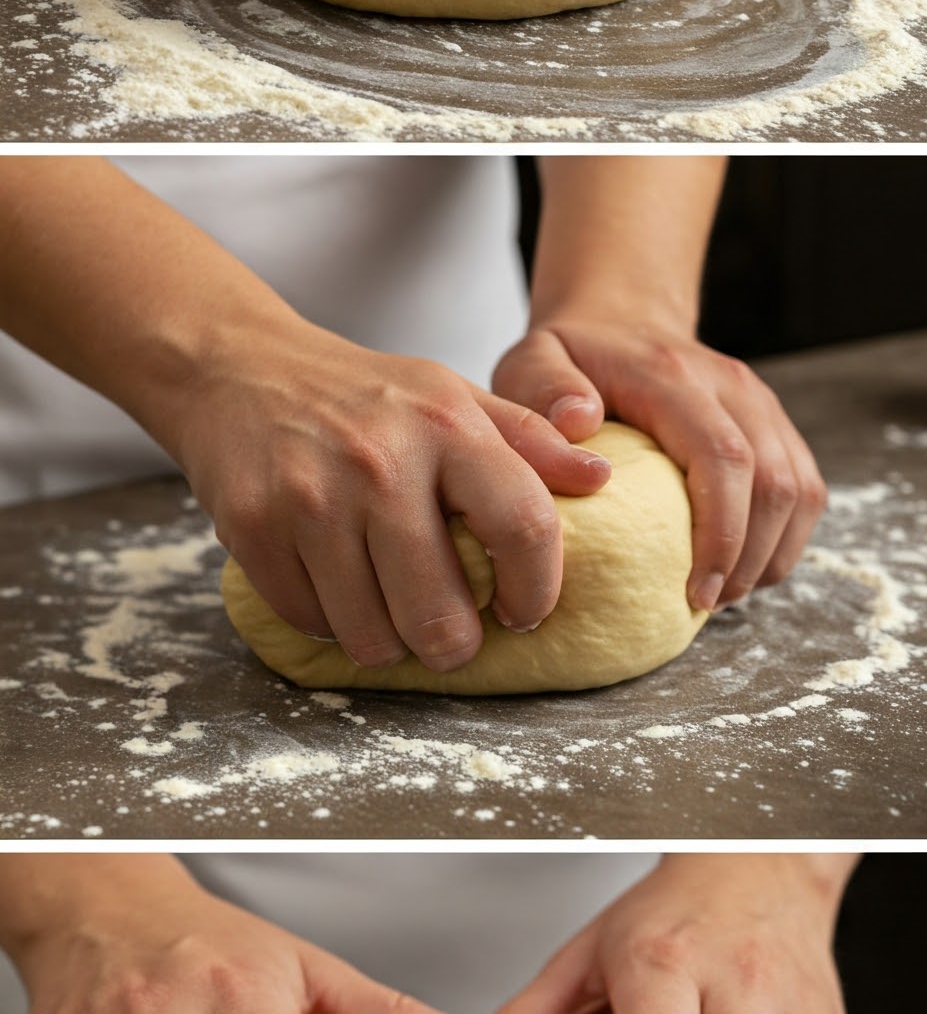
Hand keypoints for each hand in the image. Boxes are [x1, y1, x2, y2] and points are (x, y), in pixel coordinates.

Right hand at [159, 319, 611, 671]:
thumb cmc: (366, 396)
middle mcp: (381, 463)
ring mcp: (311, 498)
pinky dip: (331, 623)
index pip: (524, 525)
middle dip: (457, 645)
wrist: (239, 368)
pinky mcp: (252, 527)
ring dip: (391, 642)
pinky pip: (311, 620)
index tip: (526, 612)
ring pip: (372, 632)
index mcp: (448, 427)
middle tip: (456, 640)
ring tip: (395, 613)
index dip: (538, 587)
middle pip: (441, 607)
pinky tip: (340, 589)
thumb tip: (601, 477)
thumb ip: (531, 441)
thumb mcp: (454, 398)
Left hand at [493, 318, 826, 614]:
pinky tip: (743, 568)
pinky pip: (806, 492)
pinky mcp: (778, 427)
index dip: (722, 533)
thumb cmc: (570, 361)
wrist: (620, 323)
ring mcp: (763, 405)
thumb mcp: (530, 363)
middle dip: (748, 559)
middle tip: (706, 606)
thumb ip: (542, 390)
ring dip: (770, 555)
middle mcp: (733, 385)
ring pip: (800, 492)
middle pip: (775, 483)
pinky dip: (783, 541)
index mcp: (675, 374)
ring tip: (723, 594)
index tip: (696, 593)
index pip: (724, 457)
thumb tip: (580, 424)